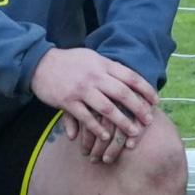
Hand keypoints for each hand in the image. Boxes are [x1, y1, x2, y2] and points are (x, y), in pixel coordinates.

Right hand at [29, 47, 158, 160]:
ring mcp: (81, 89)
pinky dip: (97, 128)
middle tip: (148, 120)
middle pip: (123, 93)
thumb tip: (128, 78)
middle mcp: (94, 76)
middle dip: (139, 108)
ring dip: (122, 122)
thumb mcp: (91, 57)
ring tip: (133, 133)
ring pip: (107, 108)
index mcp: (102, 64)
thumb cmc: (69, 61)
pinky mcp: (68, 101)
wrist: (39, 63)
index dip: (145, 89)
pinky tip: (106, 137)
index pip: (130, 76)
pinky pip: (86, 117)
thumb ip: (109, 67)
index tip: (155, 101)